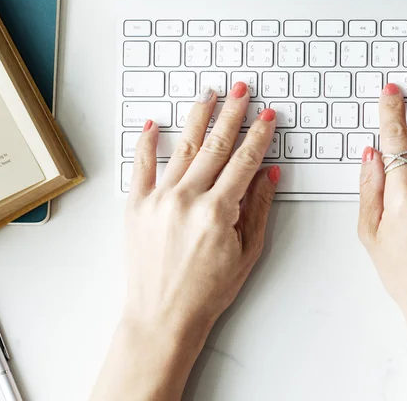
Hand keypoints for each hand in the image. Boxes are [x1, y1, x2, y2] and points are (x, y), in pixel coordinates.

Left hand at [90, 82, 279, 400]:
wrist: (162, 317)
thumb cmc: (207, 291)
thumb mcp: (247, 253)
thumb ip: (259, 208)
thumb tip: (270, 171)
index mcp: (217, 211)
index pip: (244, 161)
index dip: (258, 135)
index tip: (267, 116)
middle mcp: (186, 199)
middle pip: (216, 145)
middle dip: (232, 113)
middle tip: (241, 90)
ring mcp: (158, 200)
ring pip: (184, 148)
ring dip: (198, 118)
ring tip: (209, 95)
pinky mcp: (136, 206)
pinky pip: (141, 166)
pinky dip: (147, 142)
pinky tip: (154, 123)